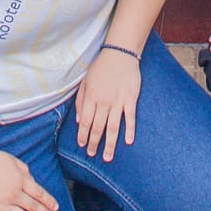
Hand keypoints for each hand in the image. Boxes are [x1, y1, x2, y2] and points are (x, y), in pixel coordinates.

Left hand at [71, 43, 143, 160]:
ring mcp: (118, 101)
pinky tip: (128, 141)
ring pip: (113, 127)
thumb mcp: (85, 81)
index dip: (83, 135)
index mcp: (91, 97)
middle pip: (98, 127)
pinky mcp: (130, 98)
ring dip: (109, 144)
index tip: (81, 145)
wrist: (120, 54)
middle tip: (92, 154)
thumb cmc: (101, 67)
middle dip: (94, 143)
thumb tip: (79, 120)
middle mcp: (104, 101)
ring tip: (107, 157)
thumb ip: (81, 101)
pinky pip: (130, 117)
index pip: (86, 121)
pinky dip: (130, 130)